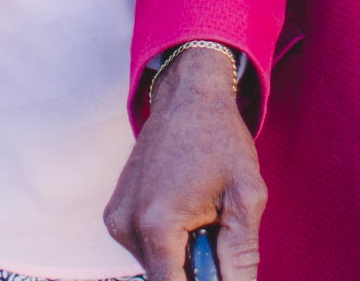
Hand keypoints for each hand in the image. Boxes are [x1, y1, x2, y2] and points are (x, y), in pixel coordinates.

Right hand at [105, 46, 266, 280]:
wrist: (189, 98)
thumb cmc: (221, 142)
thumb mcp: (246, 197)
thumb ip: (241, 255)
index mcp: (157, 223)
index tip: (220, 270)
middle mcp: (126, 225)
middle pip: (164, 278)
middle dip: (195, 269)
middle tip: (218, 235)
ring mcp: (116, 220)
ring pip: (156, 265)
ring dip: (182, 256)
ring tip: (204, 217)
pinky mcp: (114, 214)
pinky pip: (145, 247)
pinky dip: (169, 242)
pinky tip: (187, 211)